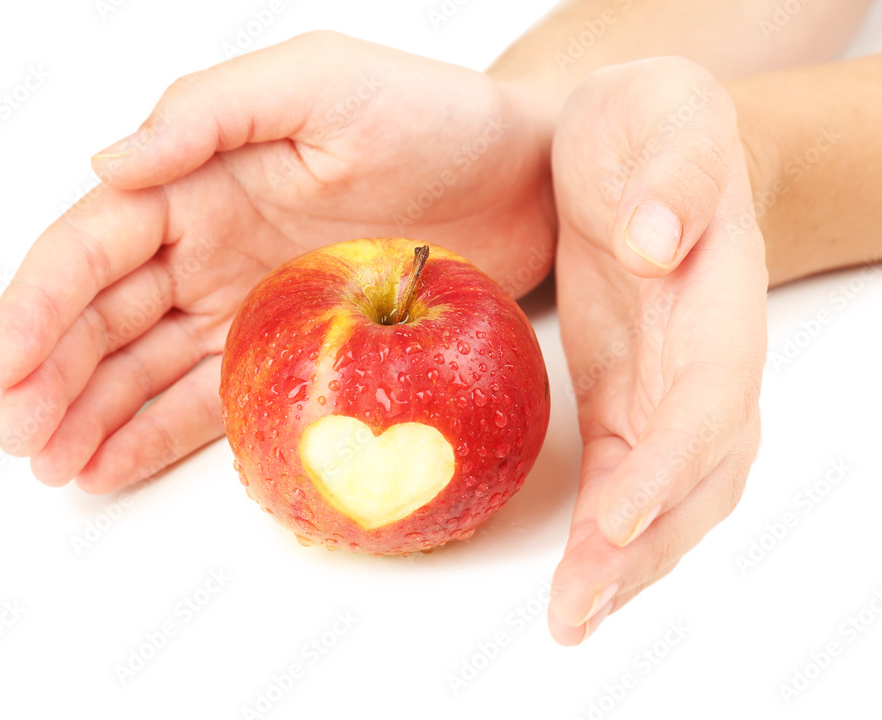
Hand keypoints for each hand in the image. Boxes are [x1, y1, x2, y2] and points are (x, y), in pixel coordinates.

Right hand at [0, 31, 554, 493]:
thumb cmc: (432, 114)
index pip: (96, 245)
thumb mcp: (318, 83)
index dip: (40, 303)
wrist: (524, 179)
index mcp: (201, 178)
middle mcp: (211, 245)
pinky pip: (212, 398)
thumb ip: (208, 113)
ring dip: (93, 415)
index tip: (1, 366)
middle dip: (53, 376)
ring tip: (53, 466)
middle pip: (106, 317)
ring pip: (147, 367)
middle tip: (18, 439)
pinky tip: (113, 463)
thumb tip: (108, 164)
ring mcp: (249, 304)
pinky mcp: (294, 353)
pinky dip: (159, 432)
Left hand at [547, 58, 767, 642]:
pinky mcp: (628, 401)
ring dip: (626, 564)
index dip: (670, 465)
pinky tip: (576, 573)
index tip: (615, 519)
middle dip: (643, 549)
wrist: (642, 153)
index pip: (708, 400)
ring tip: (572, 617)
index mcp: (719, 301)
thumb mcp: (660, 118)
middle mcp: (706, 363)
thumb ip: (671, 174)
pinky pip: (627, 481)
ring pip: (668, 498)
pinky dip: (604, 533)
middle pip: (695, 476)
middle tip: (576, 609)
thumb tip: (659, 240)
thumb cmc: (653, 128)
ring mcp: (670, 390)